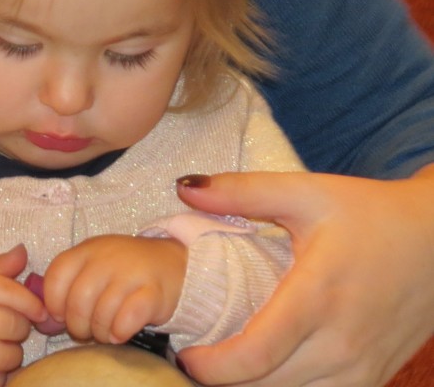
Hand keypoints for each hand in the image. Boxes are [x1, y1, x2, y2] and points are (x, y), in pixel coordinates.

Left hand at [42, 234, 185, 345]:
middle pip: (77, 301)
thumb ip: (68, 288)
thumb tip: (45, 321)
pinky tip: (121, 332)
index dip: (54, 303)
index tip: (62, 315)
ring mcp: (131, 273)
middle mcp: (107, 258)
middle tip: (87, 330)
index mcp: (88, 250)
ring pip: (101, 314)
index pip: (56, 275)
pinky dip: (119, 332)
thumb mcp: (93, 268)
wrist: (172, 264)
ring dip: (100, 332)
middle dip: (78, 325)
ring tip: (105, 331)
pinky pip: (127, 319)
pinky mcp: (153, 292)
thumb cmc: (124, 272)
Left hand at [175, 167, 433, 386]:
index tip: (183, 354)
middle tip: (194, 353)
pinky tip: (268, 367)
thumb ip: (241, 191)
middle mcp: (342, 343)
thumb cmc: (368, 212)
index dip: (212, 366)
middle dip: (224, 378)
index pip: (256, 354)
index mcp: (318, 295)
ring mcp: (362, 368)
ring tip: (226, 361)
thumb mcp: (304, 191)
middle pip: (268, 385)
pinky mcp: (374, 379)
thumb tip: (182, 189)